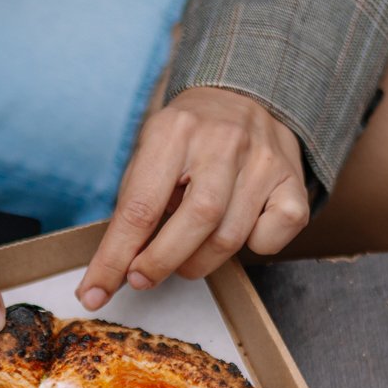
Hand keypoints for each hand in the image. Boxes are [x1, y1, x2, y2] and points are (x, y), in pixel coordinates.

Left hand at [76, 87, 308, 310]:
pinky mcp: (292, 181)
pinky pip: (273, 236)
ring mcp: (263, 160)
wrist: (243, 95)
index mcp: (174, 130)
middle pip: (195, 221)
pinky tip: (238, 232)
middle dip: (161, 262)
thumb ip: (134, 205)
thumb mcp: (150, 153)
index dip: (114, 258)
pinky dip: (254, 248)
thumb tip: (113, 270)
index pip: (140, 207)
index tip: (95, 293)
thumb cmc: (187, 139)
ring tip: (183, 259)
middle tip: (142, 278)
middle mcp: (223, 141)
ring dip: (198, 263)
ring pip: (230, 237)